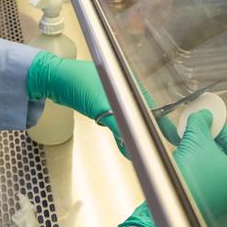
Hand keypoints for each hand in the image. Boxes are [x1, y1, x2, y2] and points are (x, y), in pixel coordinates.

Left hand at [26, 54, 176, 152]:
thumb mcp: (103, 108)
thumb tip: (135, 147)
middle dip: (152, 131)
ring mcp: (115, 93)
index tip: (172, 140)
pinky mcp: (104, 99)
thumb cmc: (80, 85)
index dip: (163, 126)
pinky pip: (119, 116)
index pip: (153, 108)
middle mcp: (127, 87)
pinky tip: (123, 138)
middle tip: (160, 147)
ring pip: (132, 116)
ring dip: (136, 131)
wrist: (55, 79)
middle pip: (145, 113)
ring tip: (143, 146)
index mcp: (132, 84)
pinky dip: (123, 128)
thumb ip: (121, 128)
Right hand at [118, 113, 226, 226]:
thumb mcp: (196, 142)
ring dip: (203, 164)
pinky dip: (202, 183)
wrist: (172, 215)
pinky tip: (187, 173)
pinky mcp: (220, 224)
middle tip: (194, 138)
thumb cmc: (191, 179)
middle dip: (208, 147)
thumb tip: (204, 116)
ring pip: (219, 179)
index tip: (207, 123)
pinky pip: (213, 196)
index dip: (219, 130)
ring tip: (186, 153)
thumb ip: (202, 124)